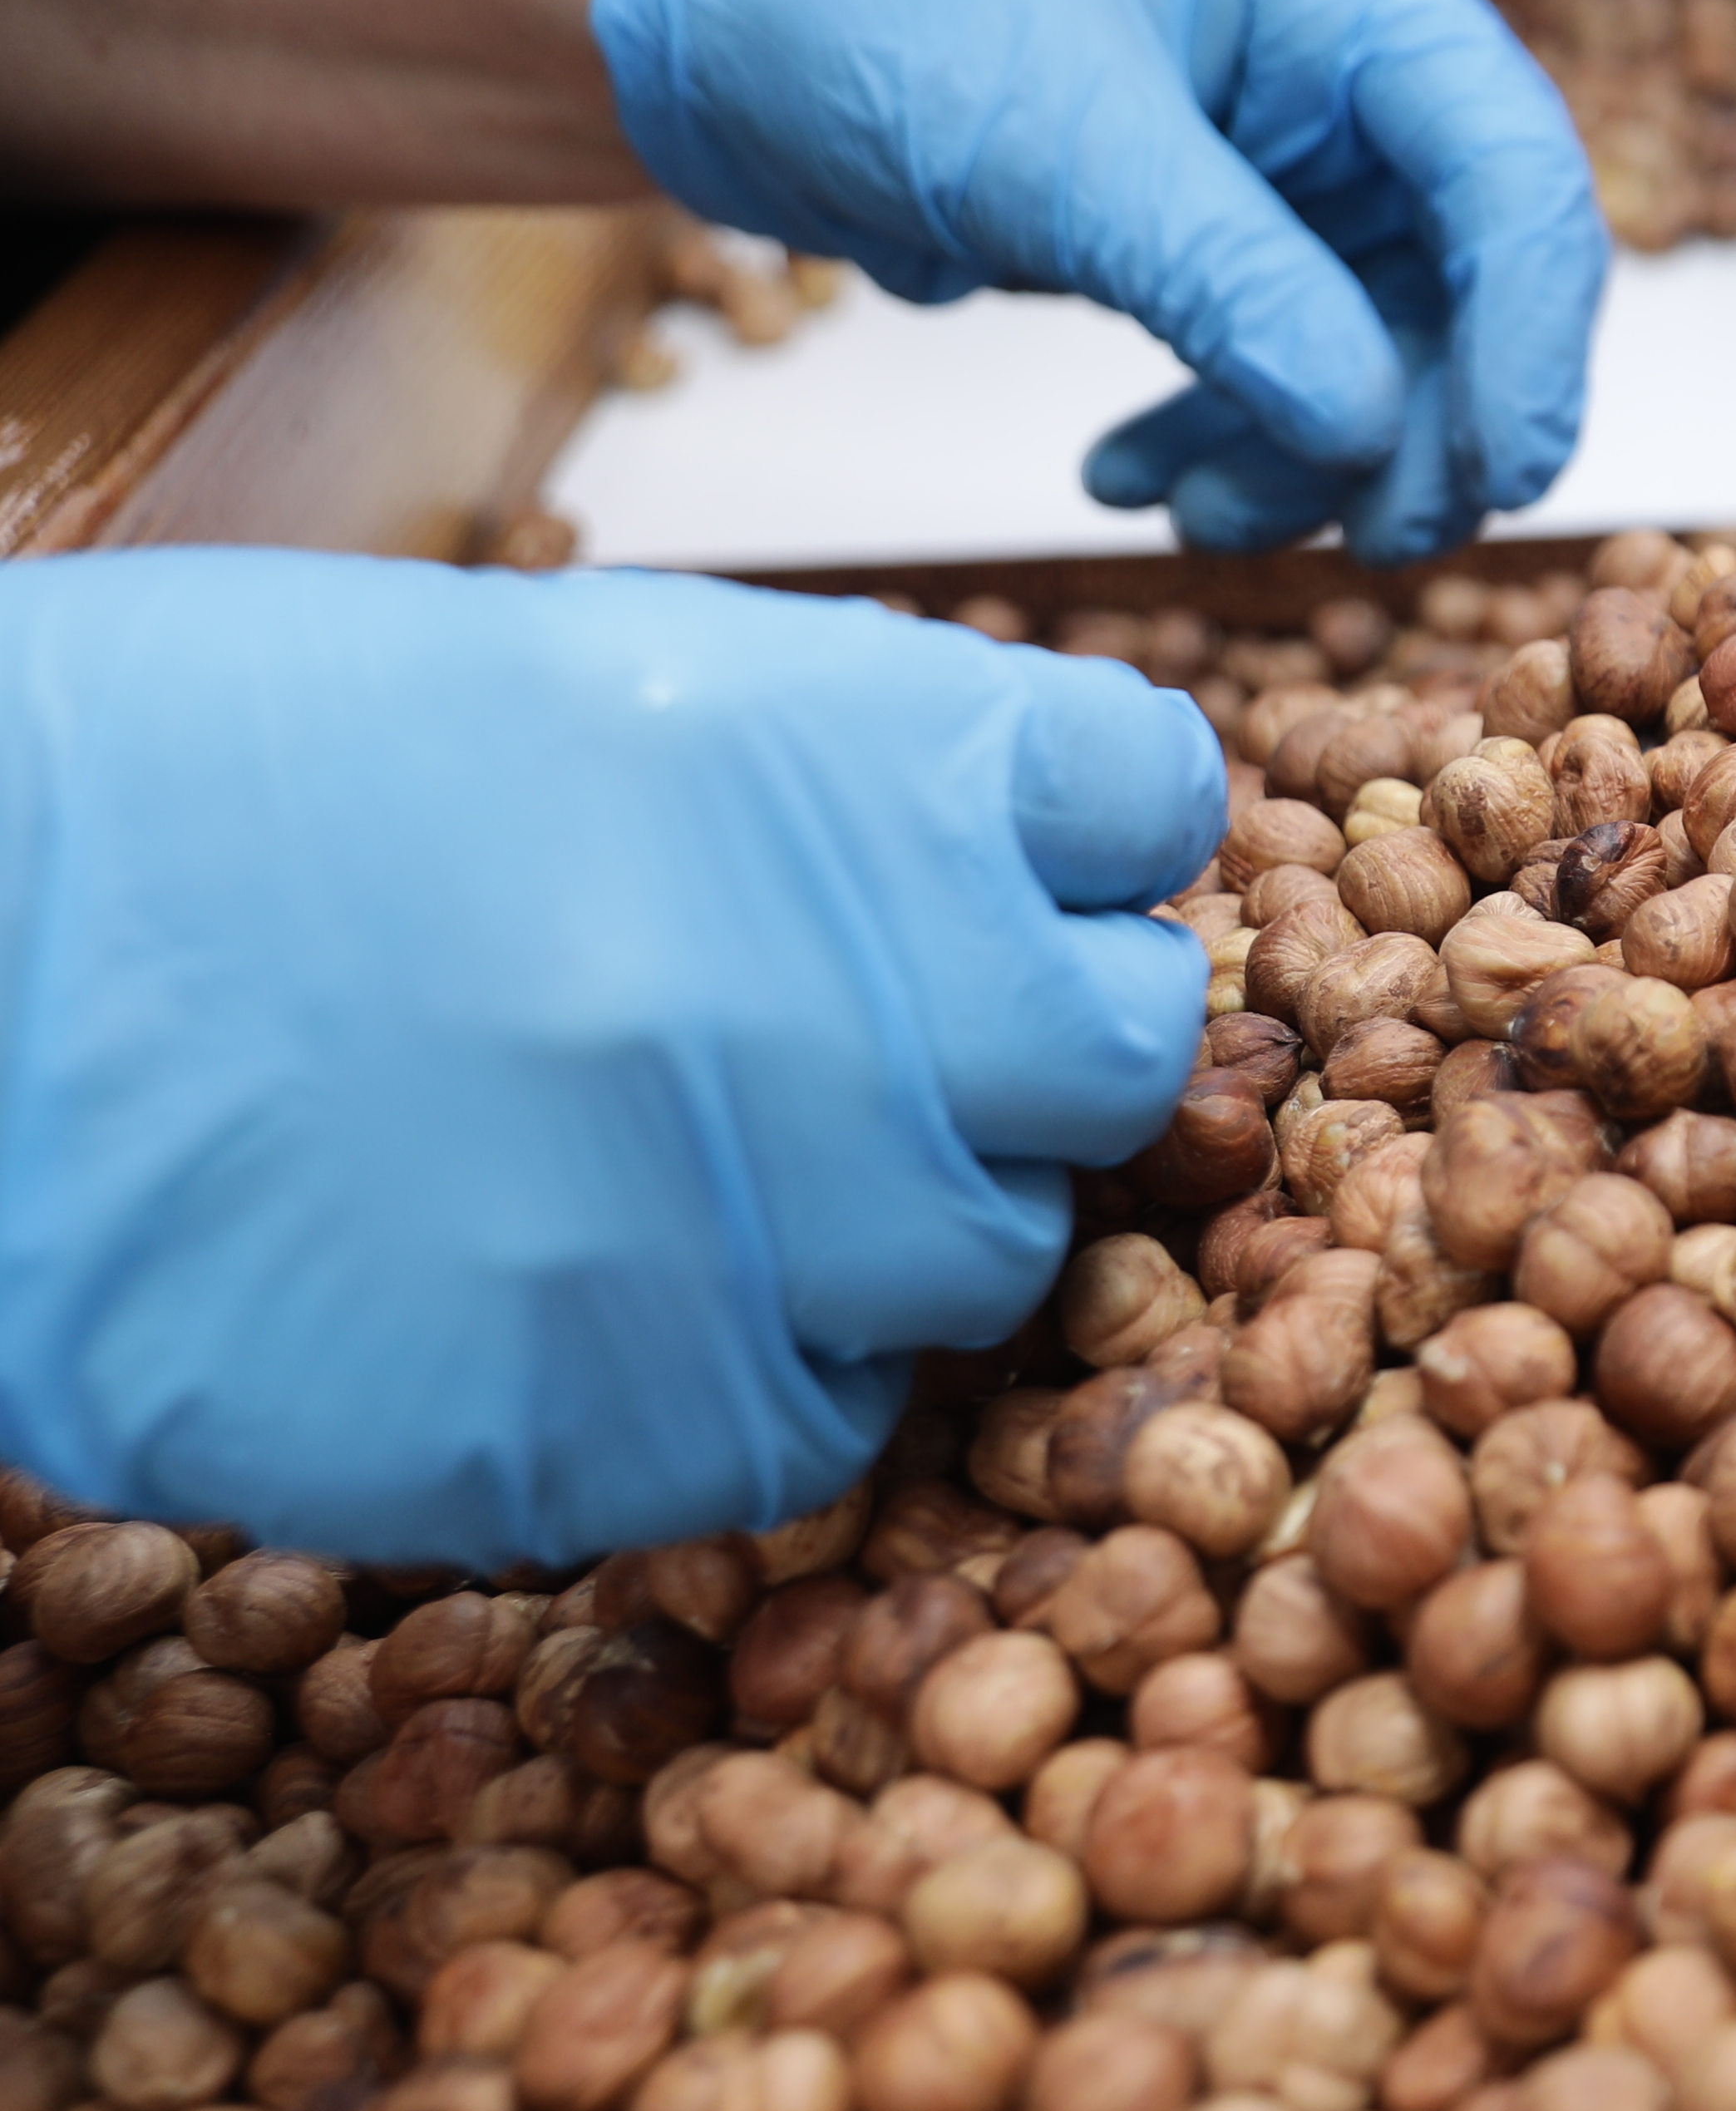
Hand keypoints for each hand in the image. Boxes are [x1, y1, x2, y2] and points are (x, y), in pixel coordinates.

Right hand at [0, 556, 1220, 1561]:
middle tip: (877, 1050)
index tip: (1007, 874)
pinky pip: (814, 1430)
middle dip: (1024, 1051)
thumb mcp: (580, 680)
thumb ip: (838, 781)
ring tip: (698, 1164)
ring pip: (986, 1263)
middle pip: (1114, 1053)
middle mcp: (862, 993)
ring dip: (889, 1224)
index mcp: (859, 758)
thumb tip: (1008, 869)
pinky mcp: (629, 1422)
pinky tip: (602, 1288)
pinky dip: (748, 1371)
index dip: (1070, 847)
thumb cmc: (217, 774)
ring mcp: (762, 1226)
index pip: (1144, 801)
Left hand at [592, 0, 1612, 553]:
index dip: (1536, 325)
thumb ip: (1234, 287)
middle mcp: (1345, 67)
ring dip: (1318, 453)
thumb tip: (1378, 431)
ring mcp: (1295, 156)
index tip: (1511, 470)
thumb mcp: (1062, 157)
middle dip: (1431, 414)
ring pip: (1390, 342)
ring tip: (1202, 518)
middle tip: (1383, 534)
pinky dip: (1235, 442)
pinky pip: (1293, 367)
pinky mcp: (1233, 234)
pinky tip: (1133, 482)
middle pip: (1477, 267)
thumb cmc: (879, 28)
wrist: (723, 44)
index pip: (1507, 159)